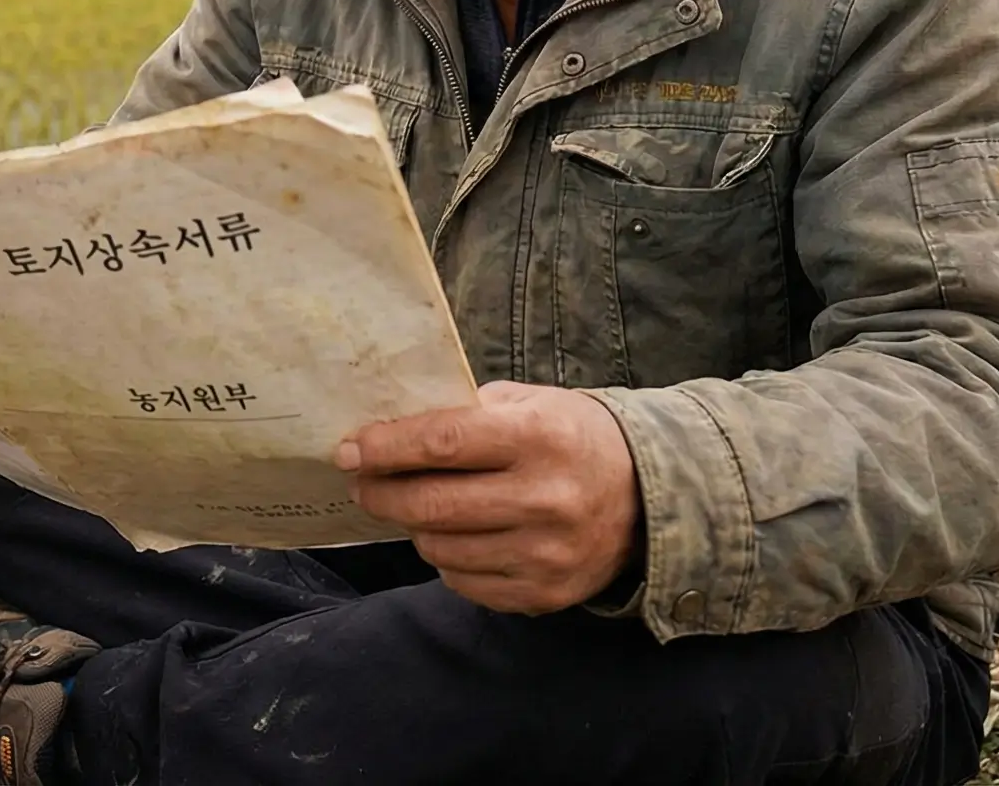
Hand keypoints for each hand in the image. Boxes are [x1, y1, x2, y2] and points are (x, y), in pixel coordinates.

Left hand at [337, 382, 640, 612]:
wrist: (648, 497)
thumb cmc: (573, 438)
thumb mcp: (531, 403)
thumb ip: (467, 413)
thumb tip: (389, 429)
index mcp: (539, 438)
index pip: (442, 443)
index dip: (386, 448)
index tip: (349, 450)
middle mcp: (545, 499)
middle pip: (432, 505)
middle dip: (382, 494)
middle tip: (363, 484)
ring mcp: (546, 554)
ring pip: (440, 550)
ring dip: (415, 528)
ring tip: (418, 508)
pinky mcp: (545, 594)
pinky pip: (464, 584)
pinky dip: (448, 561)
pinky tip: (457, 538)